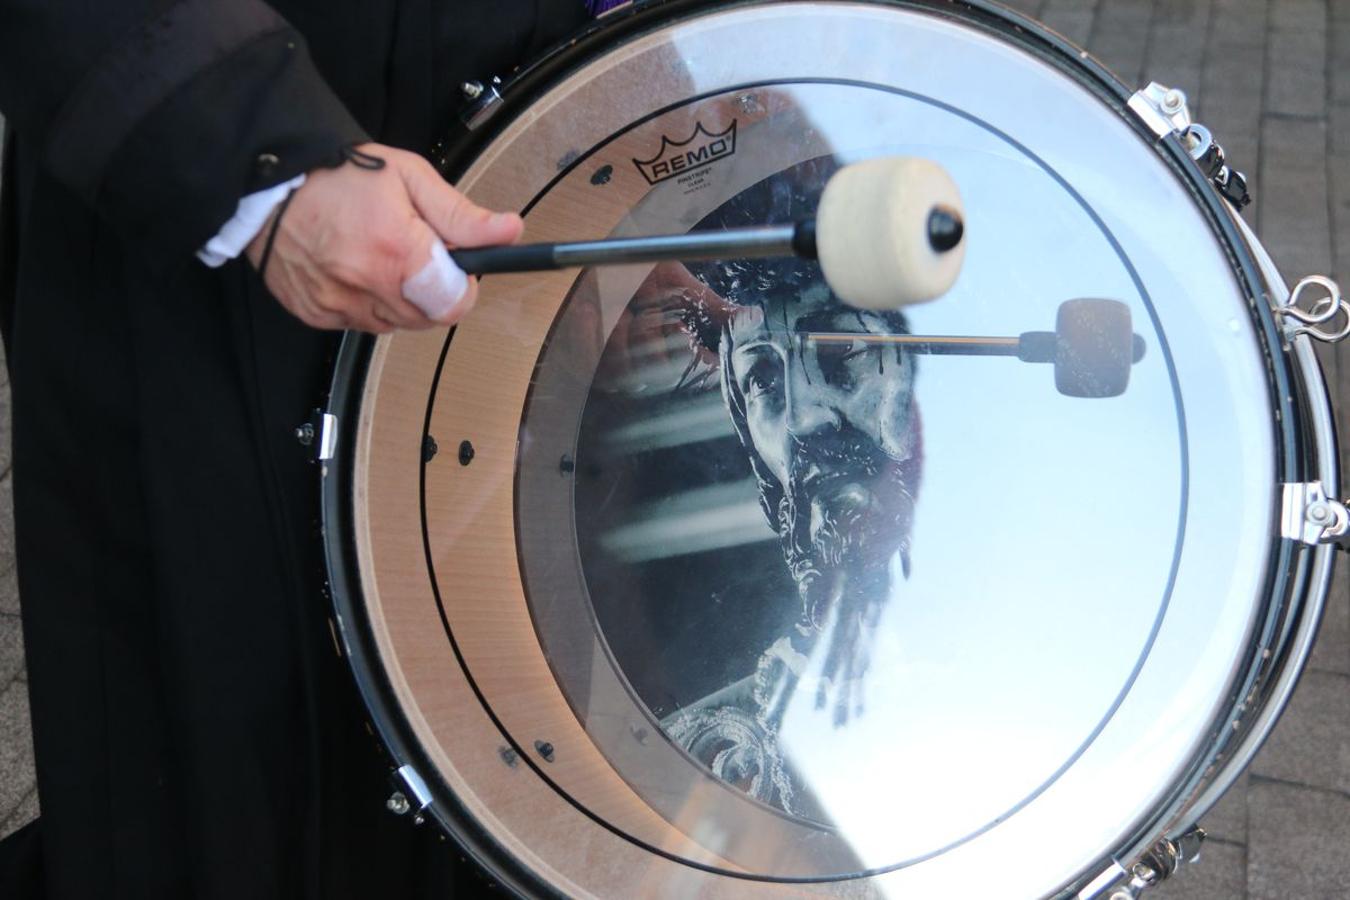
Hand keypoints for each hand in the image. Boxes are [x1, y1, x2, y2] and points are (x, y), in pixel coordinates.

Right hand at [245, 143, 522, 333]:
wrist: (269, 184)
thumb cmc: (339, 175)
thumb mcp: (410, 178)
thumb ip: (461, 215)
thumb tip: (509, 231)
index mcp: (396, 250)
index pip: (454, 303)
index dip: (463, 288)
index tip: (457, 268)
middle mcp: (366, 285)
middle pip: (427, 318)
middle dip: (433, 291)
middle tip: (416, 255)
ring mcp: (338, 304)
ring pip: (395, 325)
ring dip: (401, 300)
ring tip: (382, 257)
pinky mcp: (316, 314)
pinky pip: (361, 323)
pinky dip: (367, 304)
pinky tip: (356, 270)